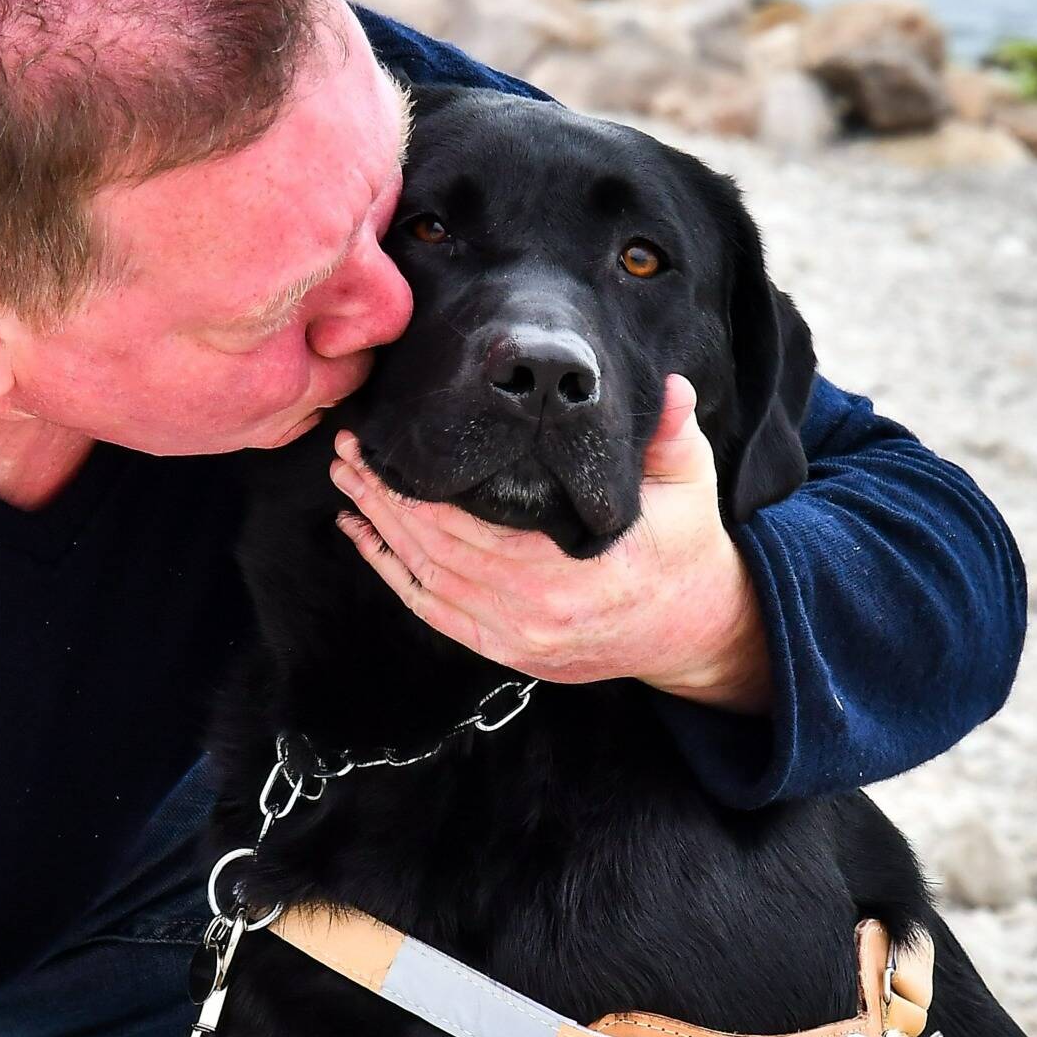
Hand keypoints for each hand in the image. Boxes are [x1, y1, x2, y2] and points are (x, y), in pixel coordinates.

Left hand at [331, 374, 770, 711]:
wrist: (689, 629)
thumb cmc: (682, 546)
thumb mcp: (688, 485)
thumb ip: (673, 435)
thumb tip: (671, 385)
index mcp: (572, 570)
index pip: (472, 525)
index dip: (419, 486)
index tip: (386, 443)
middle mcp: (534, 612)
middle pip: (435, 548)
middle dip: (384, 497)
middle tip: (347, 450)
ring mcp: (515, 638)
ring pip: (426, 579)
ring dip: (378, 530)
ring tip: (346, 482)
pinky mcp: (504, 651)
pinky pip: (432, 611)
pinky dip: (392, 573)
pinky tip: (363, 537)